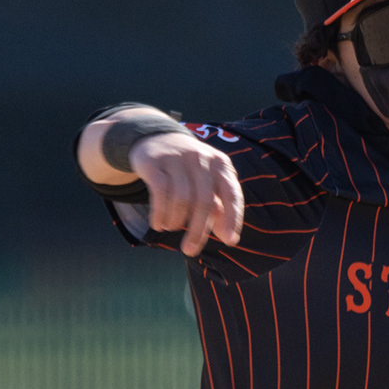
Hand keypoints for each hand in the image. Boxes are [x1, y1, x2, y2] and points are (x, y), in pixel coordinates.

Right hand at [126, 130, 244, 255]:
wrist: (157, 138)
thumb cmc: (189, 170)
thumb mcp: (208, 184)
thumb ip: (219, 209)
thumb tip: (229, 238)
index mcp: (220, 164)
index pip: (232, 194)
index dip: (233, 218)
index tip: (230, 241)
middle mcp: (201, 158)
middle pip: (204, 201)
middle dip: (198, 231)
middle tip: (189, 250)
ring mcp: (178, 157)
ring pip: (182, 198)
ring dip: (176, 221)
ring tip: (171, 229)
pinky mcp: (155, 161)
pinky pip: (160, 192)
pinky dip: (160, 213)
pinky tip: (158, 225)